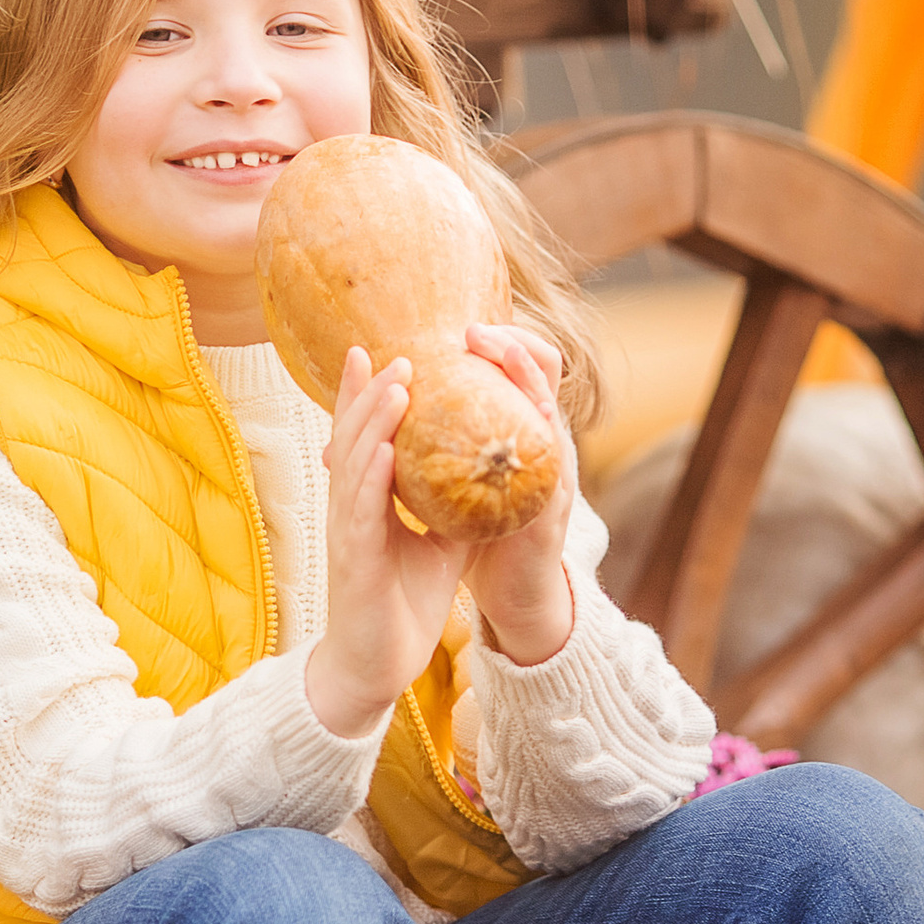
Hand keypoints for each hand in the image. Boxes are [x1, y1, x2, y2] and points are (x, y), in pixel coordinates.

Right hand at [304, 346, 474, 736]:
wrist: (372, 669)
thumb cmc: (400, 609)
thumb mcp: (440, 549)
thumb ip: (454, 510)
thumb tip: (488, 477)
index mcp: (367, 504)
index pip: (365, 439)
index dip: (366, 397)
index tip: (377, 354)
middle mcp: (350, 508)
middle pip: (353, 438)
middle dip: (369, 393)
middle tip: (387, 351)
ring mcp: (348, 531)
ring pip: (355, 462)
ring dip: (373, 421)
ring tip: (396, 382)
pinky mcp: (354, 559)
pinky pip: (360, 509)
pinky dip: (371, 475)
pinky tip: (384, 448)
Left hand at [462, 322, 577, 667]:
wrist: (514, 596)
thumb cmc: (481, 536)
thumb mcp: (454, 483)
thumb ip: (431, 450)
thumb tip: (370, 418)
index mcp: (517, 432)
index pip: (524, 367)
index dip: (504, 339)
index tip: (466, 326)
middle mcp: (543, 445)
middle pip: (547, 374)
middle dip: (515, 346)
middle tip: (476, 332)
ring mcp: (553, 476)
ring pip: (551, 413)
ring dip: (524, 381)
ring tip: (495, 356)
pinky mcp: (550, 515)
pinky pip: (548, 471)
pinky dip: (528, 443)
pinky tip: (500, 432)